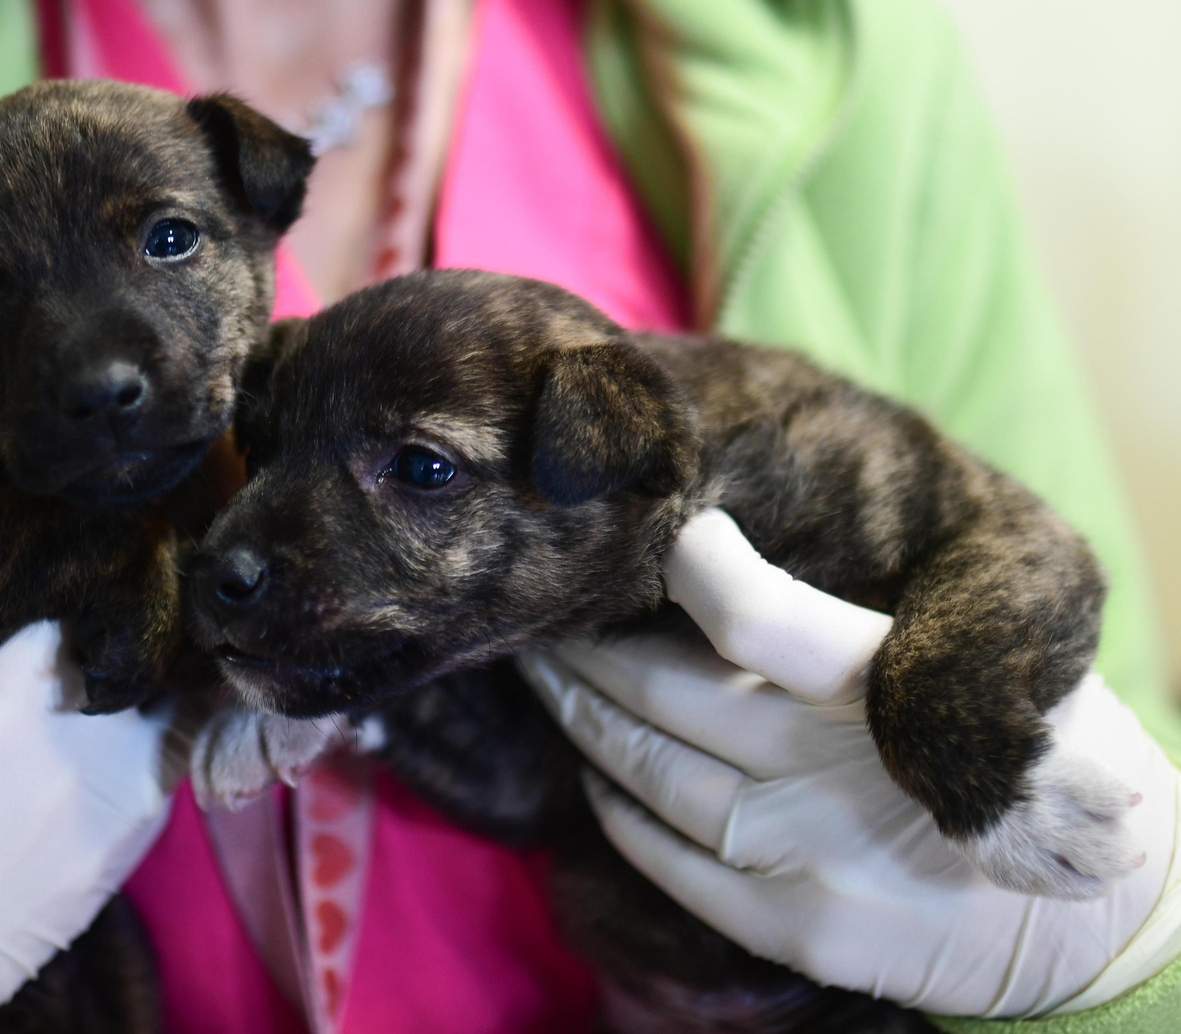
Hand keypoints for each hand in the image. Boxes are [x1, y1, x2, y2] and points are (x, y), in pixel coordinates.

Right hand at [0, 440, 173, 1033]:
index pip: (99, 561)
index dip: (106, 523)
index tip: (102, 500)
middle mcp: (75, 733)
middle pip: (153, 616)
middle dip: (147, 575)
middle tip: (136, 540)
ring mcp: (111, 796)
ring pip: (178, 683)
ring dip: (163, 643)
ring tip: (145, 607)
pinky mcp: (123, 846)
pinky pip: (172, 751)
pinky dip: (161, 711)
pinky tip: (133, 688)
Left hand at [520, 508, 1179, 1017]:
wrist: (1094, 922)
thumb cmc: (1034, 762)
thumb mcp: (983, 663)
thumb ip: (859, 626)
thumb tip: (723, 563)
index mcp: (889, 684)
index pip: (755, 616)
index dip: (688, 567)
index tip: (653, 532)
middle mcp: (833, 771)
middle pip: (662, 694)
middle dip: (583, 647)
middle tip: (543, 612)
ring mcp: (805, 856)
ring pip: (645, 770)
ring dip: (578, 717)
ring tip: (545, 676)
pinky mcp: (790, 926)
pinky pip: (665, 857)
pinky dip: (613, 808)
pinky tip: (593, 771)